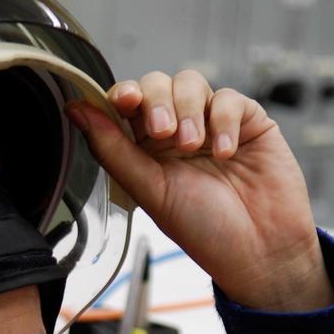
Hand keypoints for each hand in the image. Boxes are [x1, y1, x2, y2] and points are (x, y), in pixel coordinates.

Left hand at [67, 70, 333, 310]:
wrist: (259, 251)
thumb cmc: (204, 230)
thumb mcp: (151, 191)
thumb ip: (113, 149)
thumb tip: (75, 110)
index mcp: (146, 150)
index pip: (127, 104)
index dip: (123, 94)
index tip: (125, 100)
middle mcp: (177, 132)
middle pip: (157, 84)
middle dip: (157, 101)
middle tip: (165, 134)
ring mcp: (212, 124)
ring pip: (191, 83)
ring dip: (188, 110)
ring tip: (194, 147)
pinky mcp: (247, 122)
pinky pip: (230, 98)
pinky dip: (224, 122)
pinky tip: (225, 154)